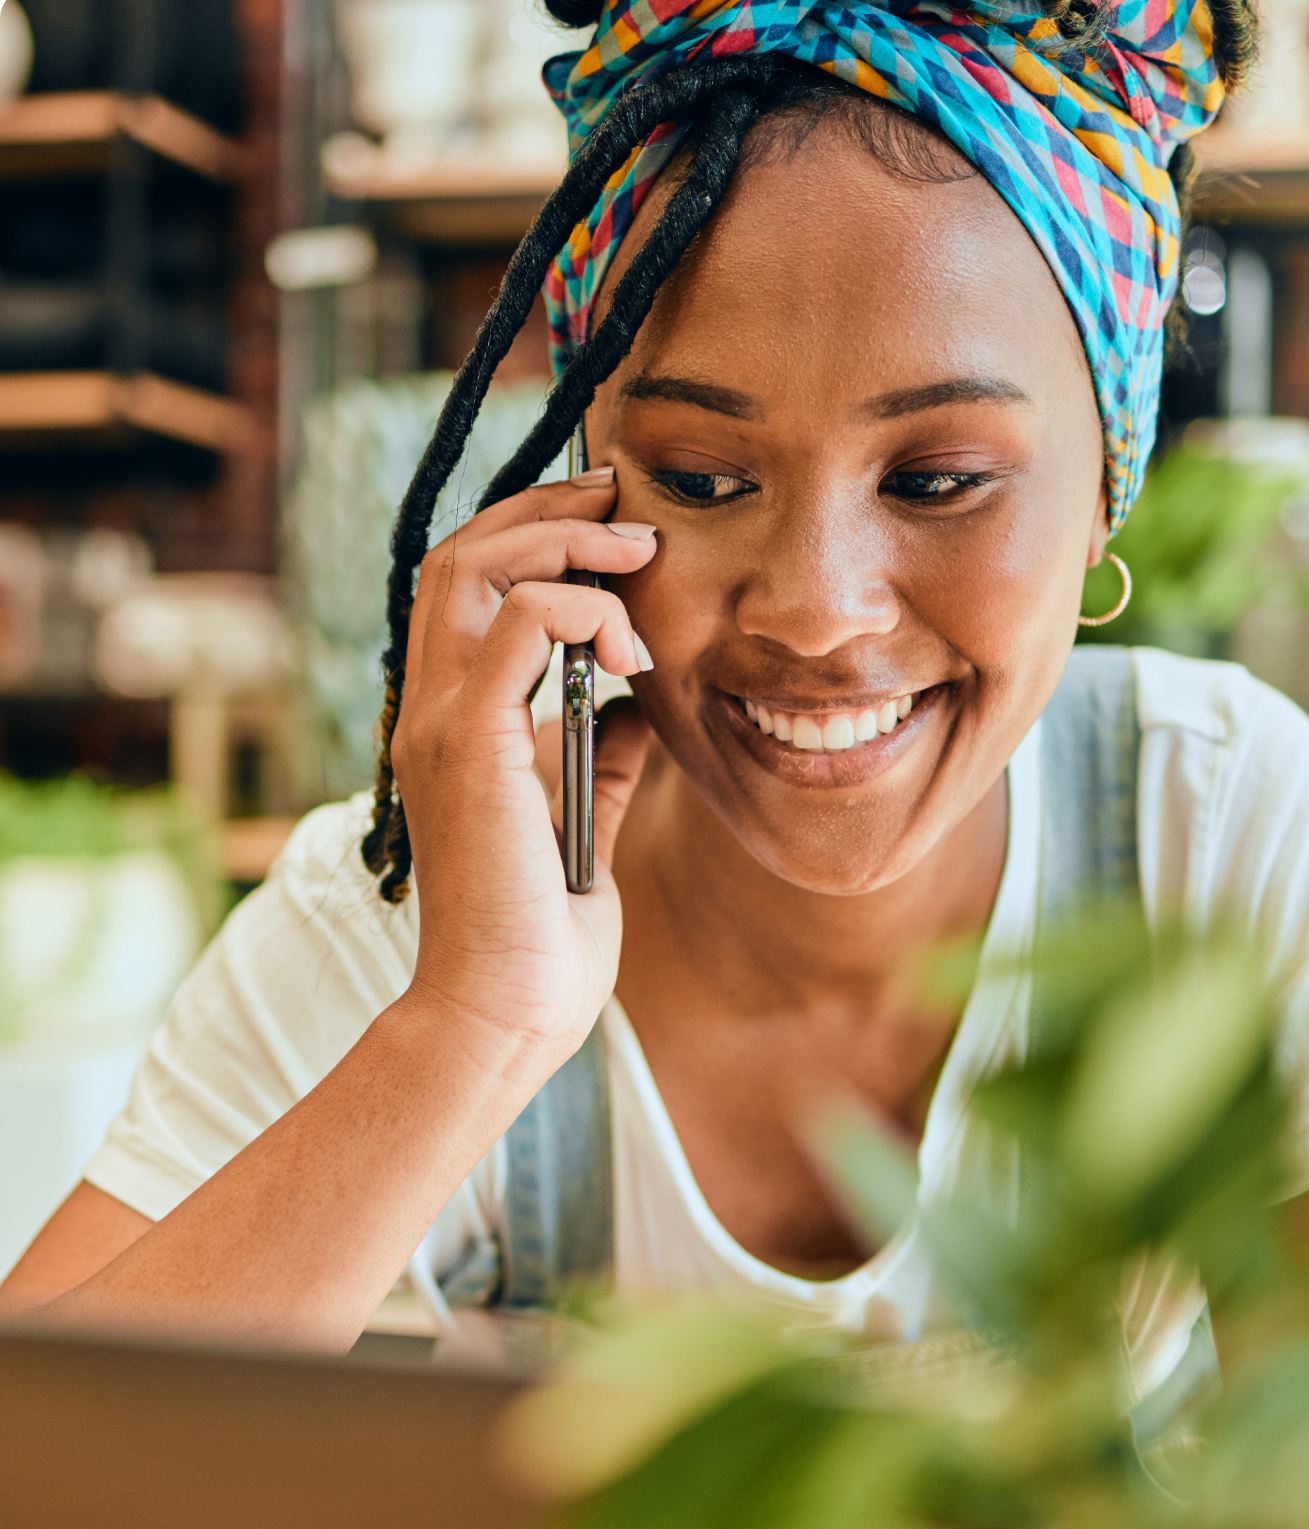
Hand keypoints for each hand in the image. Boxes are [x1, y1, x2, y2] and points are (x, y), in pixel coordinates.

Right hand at [390, 473, 655, 1078]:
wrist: (508, 1009)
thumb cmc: (541, 934)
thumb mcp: (582, 821)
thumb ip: (599, 756)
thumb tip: (636, 705)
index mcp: (452, 722)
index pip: (466, 587)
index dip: (532, 532)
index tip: (611, 523)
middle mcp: (432, 710)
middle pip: (461, 552)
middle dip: (548, 508)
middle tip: (624, 501)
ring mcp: (443, 723)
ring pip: (475, 566)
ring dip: (564, 540)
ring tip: (638, 554)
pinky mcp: (473, 745)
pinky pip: (519, 624)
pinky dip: (579, 608)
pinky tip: (629, 651)